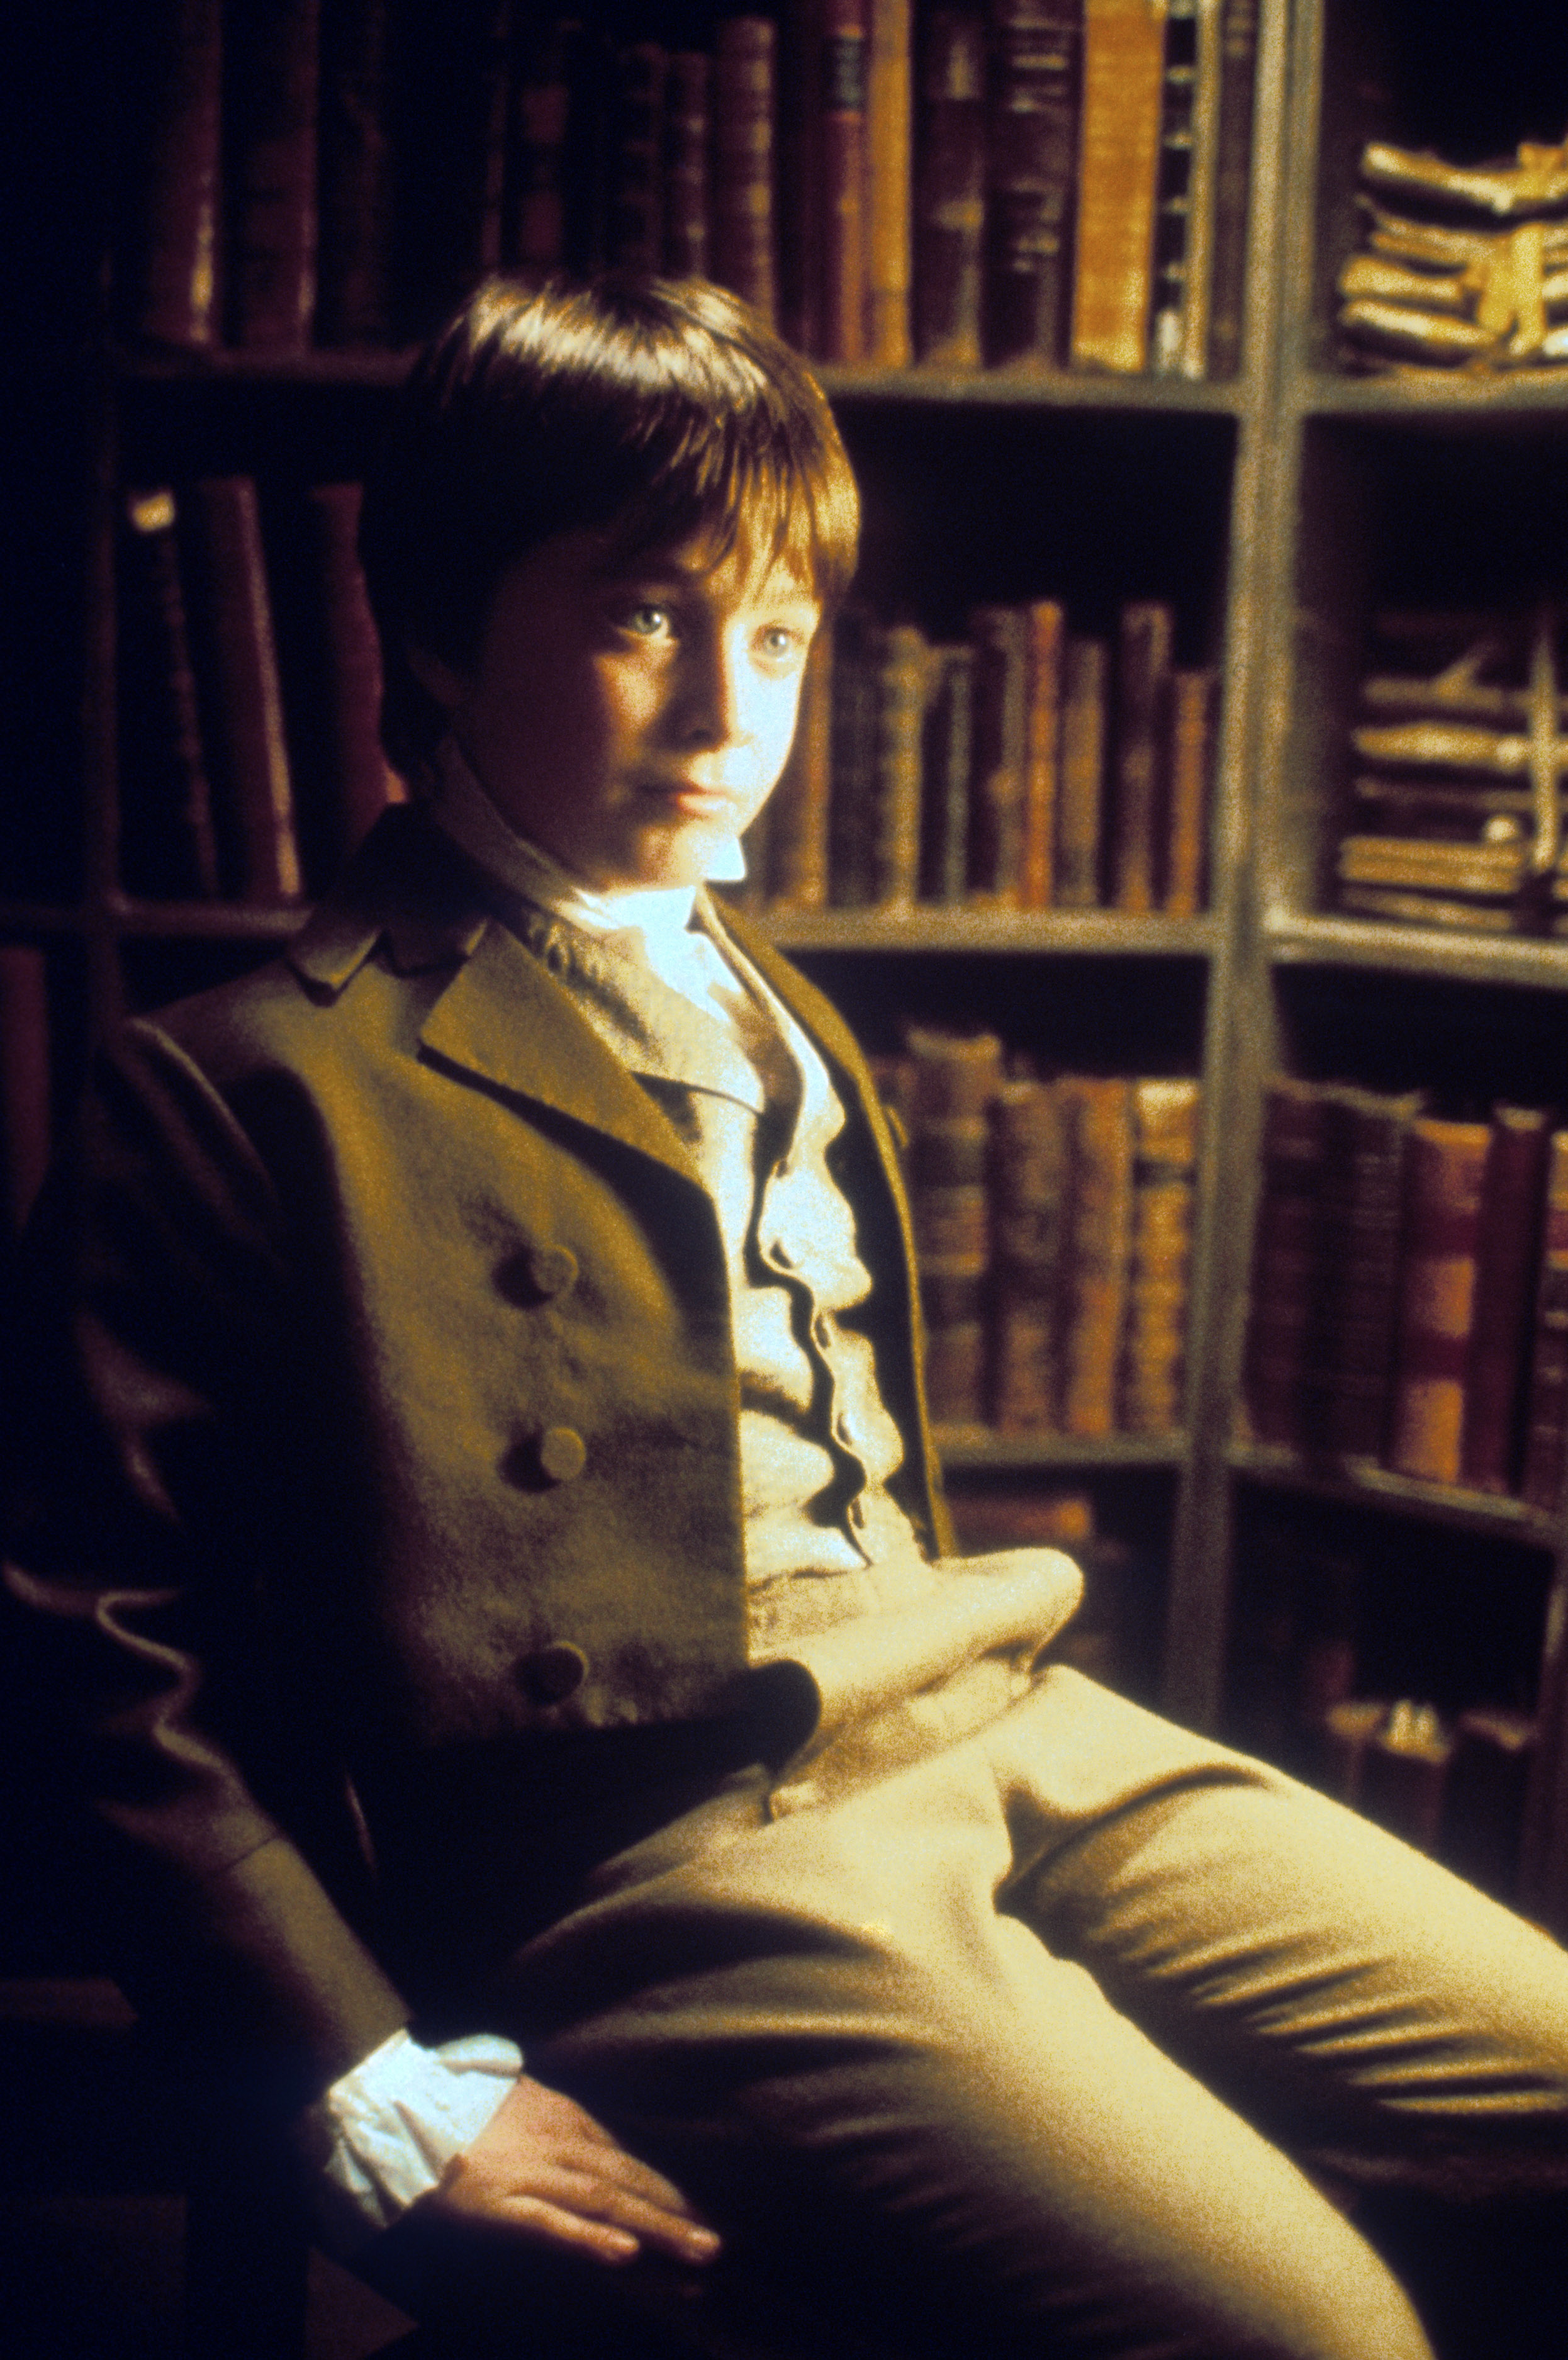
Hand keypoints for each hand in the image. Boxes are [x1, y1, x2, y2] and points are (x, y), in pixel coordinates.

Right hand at [427, 2072, 720, 2268]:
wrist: (406, 2108)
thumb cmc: (466, 2109)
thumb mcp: (528, 2102)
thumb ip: (567, 2126)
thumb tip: (607, 2148)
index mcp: (567, 2120)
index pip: (627, 2159)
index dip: (665, 2188)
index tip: (700, 2211)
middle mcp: (560, 2145)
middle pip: (628, 2181)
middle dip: (674, 2212)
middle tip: (717, 2241)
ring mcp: (533, 2176)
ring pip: (605, 2203)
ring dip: (654, 2228)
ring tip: (696, 2250)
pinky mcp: (502, 2206)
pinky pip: (552, 2225)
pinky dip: (589, 2238)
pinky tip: (624, 2252)